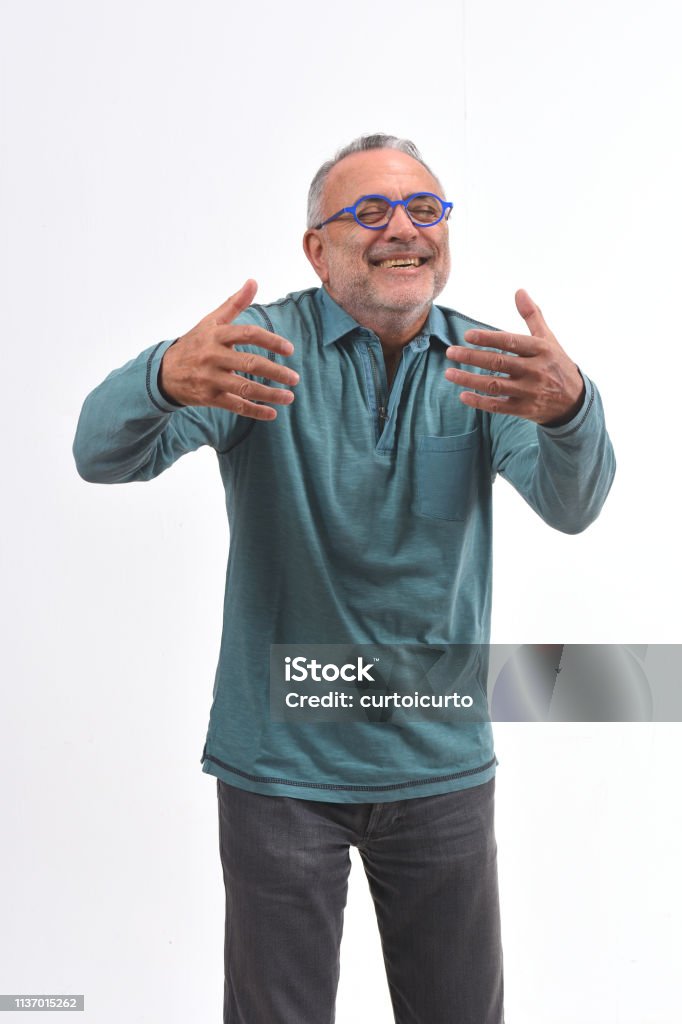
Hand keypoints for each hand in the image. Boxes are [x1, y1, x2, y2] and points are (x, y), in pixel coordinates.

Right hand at [159, 279, 298, 419]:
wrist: (164, 371)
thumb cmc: (195, 343)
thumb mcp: (211, 321)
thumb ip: (234, 303)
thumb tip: (253, 281)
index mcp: (216, 334)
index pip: (248, 334)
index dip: (271, 341)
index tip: (289, 349)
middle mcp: (213, 356)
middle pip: (250, 363)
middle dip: (275, 372)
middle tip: (295, 378)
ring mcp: (210, 378)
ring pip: (244, 388)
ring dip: (269, 394)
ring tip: (289, 397)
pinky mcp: (208, 397)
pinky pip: (235, 405)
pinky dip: (255, 411)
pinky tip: (272, 414)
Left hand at [444, 289, 584, 426]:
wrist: (575, 401)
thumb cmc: (555, 363)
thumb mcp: (548, 339)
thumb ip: (532, 315)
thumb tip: (519, 291)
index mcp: (541, 350)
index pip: (511, 342)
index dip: (488, 338)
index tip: (467, 335)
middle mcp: (535, 371)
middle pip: (498, 363)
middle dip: (472, 357)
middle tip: (450, 352)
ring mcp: (529, 392)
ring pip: (494, 385)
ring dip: (469, 380)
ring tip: (449, 373)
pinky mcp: (524, 410)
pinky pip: (498, 406)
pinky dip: (480, 402)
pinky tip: (463, 395)